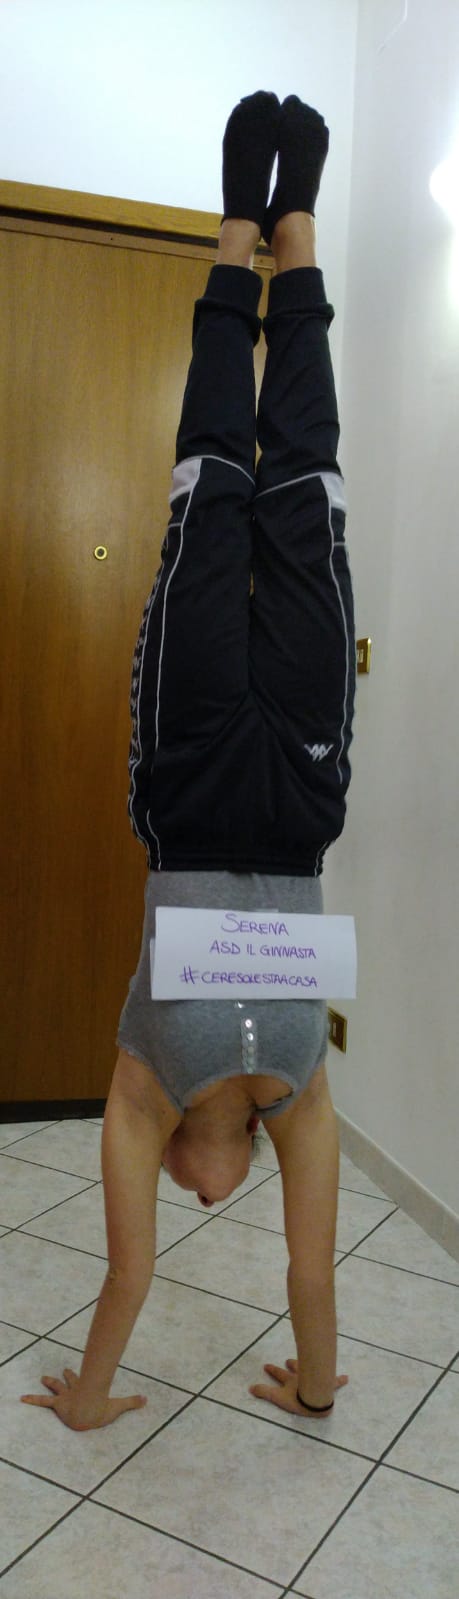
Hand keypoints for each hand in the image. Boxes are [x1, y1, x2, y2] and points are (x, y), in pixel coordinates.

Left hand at [21, 1367, 146, 1430]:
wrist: (89, 1412)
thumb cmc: (101, 1410)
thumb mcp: (117, 1407)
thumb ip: (131, 1402)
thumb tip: (147, 1399)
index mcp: (87, 1390)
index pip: (81, 1381)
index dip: (78, 1376)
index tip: (73, 1370)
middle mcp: (75, 1390)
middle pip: (70, 1381)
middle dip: (67, 1376)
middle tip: (64, 1370)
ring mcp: (65, 1398)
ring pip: (56, 1388)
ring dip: (50, 1383)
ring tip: (43, 1378)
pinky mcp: (58, 1405)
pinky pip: (43, 1402)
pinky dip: (32, 1400)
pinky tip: (22, 1398)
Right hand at [249, 1357, 347, 1416]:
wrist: (316, 1399)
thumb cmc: (298, 1399)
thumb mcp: (278, 1398)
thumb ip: (264, 1393)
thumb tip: (249, 1388)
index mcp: (291, 1380)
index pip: (279, 1374)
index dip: (273, 1370)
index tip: (266, 1365)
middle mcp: (303, 1376)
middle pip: (296, 1369)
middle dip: (291, 1364)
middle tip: (288, 1360)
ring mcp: (315, 1379)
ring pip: (314, 1370)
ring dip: (311, 1366)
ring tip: (313, 1362)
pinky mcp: (328, 1385)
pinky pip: (336, 1381)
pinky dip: (340, 1379)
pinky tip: (347, 1378)